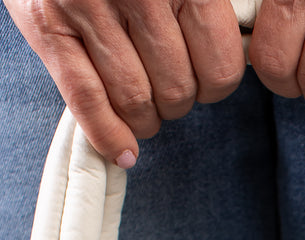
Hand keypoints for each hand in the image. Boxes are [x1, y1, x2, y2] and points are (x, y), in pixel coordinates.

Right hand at [4, 0, 246, 165]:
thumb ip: (209, 6)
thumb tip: (244, 50)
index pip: (221, 67)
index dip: (215, 85)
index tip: (203, 81)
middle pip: (178, 89)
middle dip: (176, 100)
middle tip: (165, 88)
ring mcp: (89, 5)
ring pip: (136, 100)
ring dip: (144, 118)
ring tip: (142, 105)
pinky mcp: (50, 24)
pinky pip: (88, 99)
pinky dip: (108, 134)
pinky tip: (123, 151)